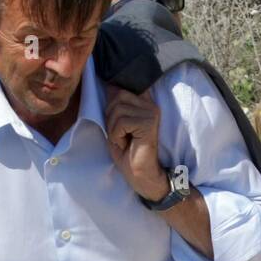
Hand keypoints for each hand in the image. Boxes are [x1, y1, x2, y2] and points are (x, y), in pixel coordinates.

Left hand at [104, 84, 168, 201]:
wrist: (139, 174)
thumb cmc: (127, 152)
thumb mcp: (115, 124)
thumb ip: (114, 105)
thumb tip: (109, 85)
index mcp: (144, 101)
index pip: (121, 86)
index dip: (111, 98)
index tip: (115, 120)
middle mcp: (150, 104)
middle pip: (117, 95)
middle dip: (110, 117)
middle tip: (120, 135)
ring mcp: (151, 112)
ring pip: (117, 110)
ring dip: (113, 129)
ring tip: (124, 140)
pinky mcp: (149, 123)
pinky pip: (122, 122)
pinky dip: (117, 135)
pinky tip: (126, 144)